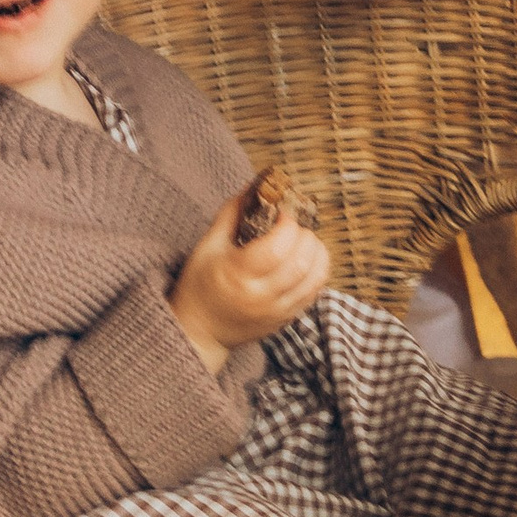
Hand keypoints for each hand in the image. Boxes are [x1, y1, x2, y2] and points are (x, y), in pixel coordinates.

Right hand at [170, 197, 330, 367]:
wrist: (199, 331)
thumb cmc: (199, 285)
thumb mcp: (207, 246)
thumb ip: (231, 213)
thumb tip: (255, 186)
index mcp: (236, 274)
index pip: (277, 248)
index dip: (289, 225)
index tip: (284, 213)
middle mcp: (259, 296)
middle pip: (301, 262)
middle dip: (306, 236)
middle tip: (296, 226)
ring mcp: (275, 311)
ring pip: (314, 279)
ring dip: (317, 252)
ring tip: (305, 241)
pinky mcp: (285, 319)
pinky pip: (314, 293)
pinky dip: (318, 272)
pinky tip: (307, 260)